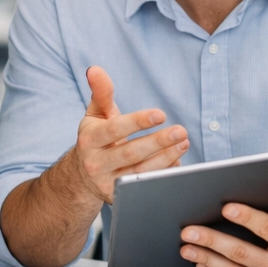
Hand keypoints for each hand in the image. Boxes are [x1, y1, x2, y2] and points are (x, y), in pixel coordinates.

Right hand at [66, 66, 187, 206]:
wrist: (83, 175)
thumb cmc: (97, 137)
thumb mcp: (96, 114)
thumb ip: (100, 92)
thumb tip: (94, 69)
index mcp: (89, 139)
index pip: (115, 129)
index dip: (138, 122)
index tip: (161, 114)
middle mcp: (96, 163)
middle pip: (131, 153)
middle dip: (158, 142)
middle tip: (181, 131)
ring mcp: (107, 183)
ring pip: (141, 172)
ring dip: (166, 158)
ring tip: (184, 142)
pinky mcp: (119, 197)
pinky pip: (145, 185)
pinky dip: (164, 174)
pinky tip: (178, 161)